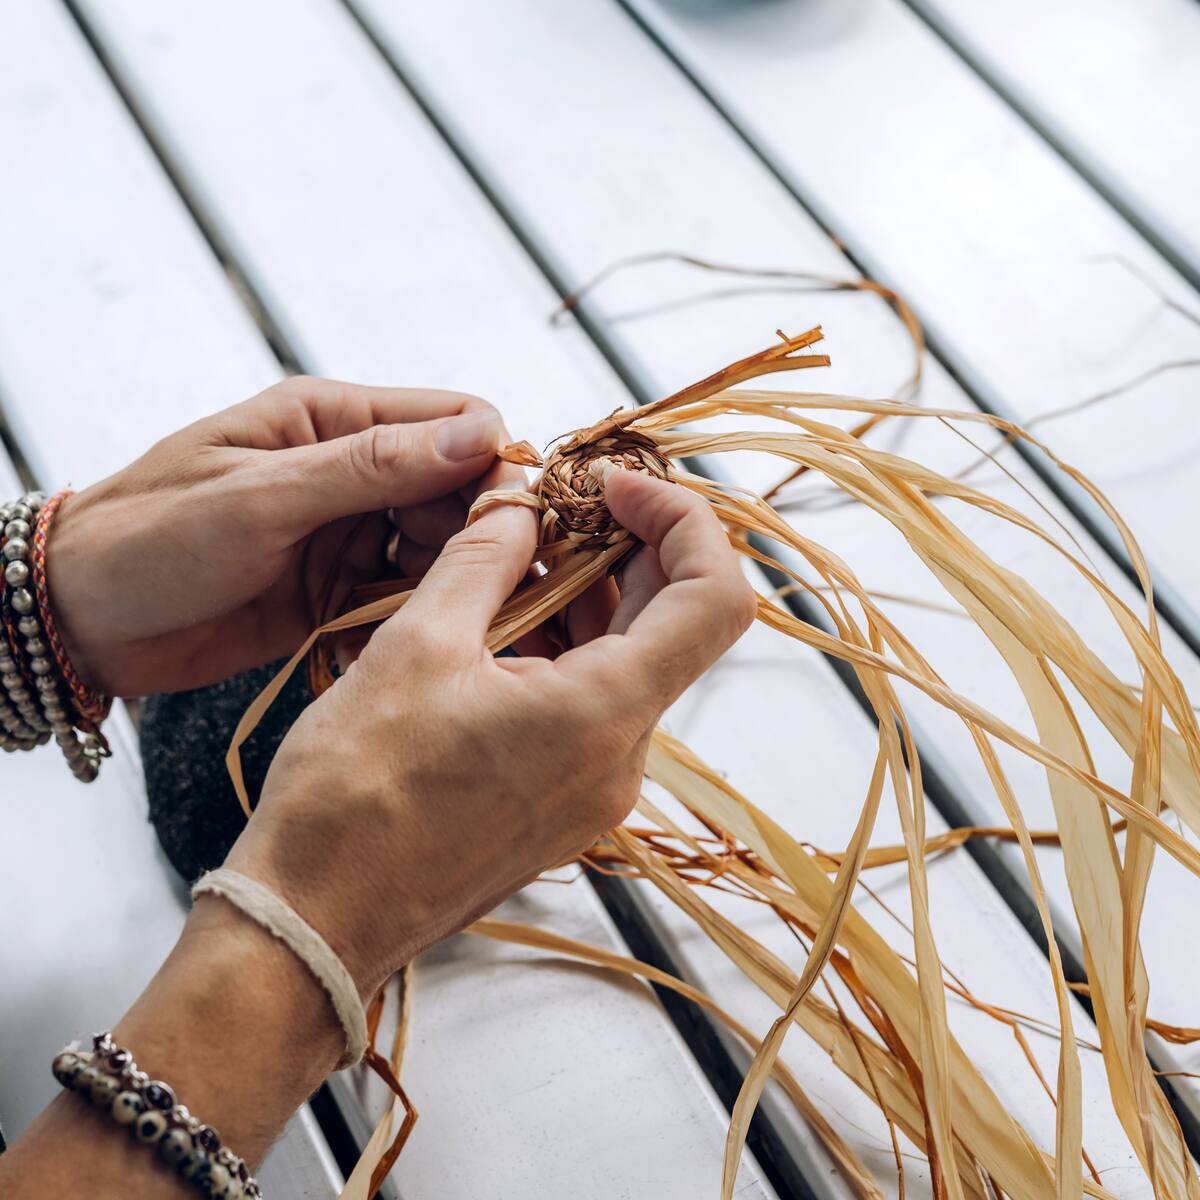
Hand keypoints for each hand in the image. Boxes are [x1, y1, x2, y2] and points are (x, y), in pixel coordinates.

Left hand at [46, 378, 511, 696]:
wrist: (78, 621)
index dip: (492, 466)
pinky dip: (415, 617)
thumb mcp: (263, 497)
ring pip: (440, 549)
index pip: (456, 420)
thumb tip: (483, 433)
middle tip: (484, 590)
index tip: (506, 525)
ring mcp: (346, 533)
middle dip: (480, 535)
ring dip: (451, 581)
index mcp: (333, 419)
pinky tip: (410, 643)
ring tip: (447, 621)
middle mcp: (352, 471)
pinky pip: (403, 597)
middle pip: (458, 490)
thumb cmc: (149, 539)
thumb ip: (372, 467)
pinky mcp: (337, 591)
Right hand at [223, 470, 755, 997]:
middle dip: (627, 550)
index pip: (715, 598)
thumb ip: (483, 560)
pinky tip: (500, 625)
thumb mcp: (417, 645)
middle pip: (673, 626)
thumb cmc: (354, 790)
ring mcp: (596, 791)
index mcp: (605, 713)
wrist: (316, 920)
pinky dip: (565, 652)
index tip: (617, 485)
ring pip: (627, 666)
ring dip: (588, 601)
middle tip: (559, 505)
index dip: (685, 521)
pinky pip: (591, 709)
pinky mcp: (563, 808)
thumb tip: (519, 506)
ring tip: (514, 558)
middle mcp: (621, 758)